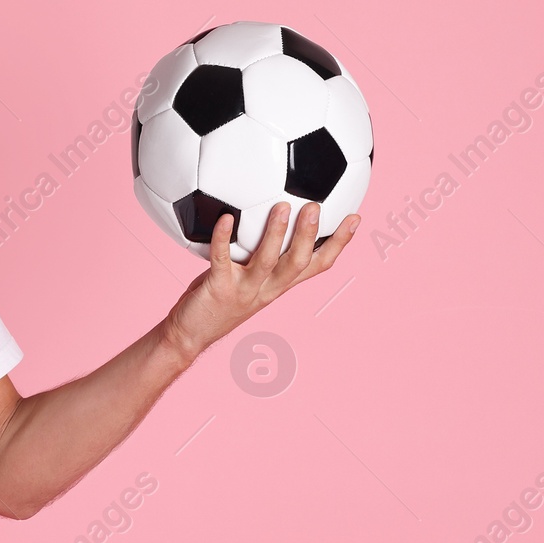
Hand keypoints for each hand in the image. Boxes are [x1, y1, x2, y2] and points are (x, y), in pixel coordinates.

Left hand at [163, 202, 358, 361]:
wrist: (189, 335)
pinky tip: (224, 218)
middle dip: (309, 236)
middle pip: (297, 263)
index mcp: (279, 285)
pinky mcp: (219, 288)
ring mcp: (244, 290)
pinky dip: (223, 238)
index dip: (338, 244)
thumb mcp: (248, 277)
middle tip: (316, 207)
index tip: (354, 218)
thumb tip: (266, 214)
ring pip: (267, 262)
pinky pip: (222, 259)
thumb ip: (259, 253)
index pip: (317, 265)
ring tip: (282, 207)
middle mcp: (267, 289)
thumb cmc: (217, 300)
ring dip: (276, 234)